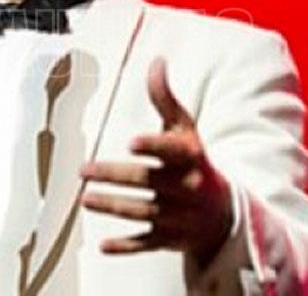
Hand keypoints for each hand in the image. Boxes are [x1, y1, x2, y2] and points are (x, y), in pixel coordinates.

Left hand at [80, 57, 233, 264]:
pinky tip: (103, 246)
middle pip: (147, 181)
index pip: (171, 151)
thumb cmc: (195, 161)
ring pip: (142, 212)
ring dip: (113, 206)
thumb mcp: (186, 129)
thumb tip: (156, 61)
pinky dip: (127, 247)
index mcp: (191, 157)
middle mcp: (187, 187)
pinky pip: (147, 244)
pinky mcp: (170, 239)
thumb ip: (166, 98)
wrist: (224, 212)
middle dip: (114, 176)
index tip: (131, 142)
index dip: (153, 145)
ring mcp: (178, 216)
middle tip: (84, 171)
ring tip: (86, 199)